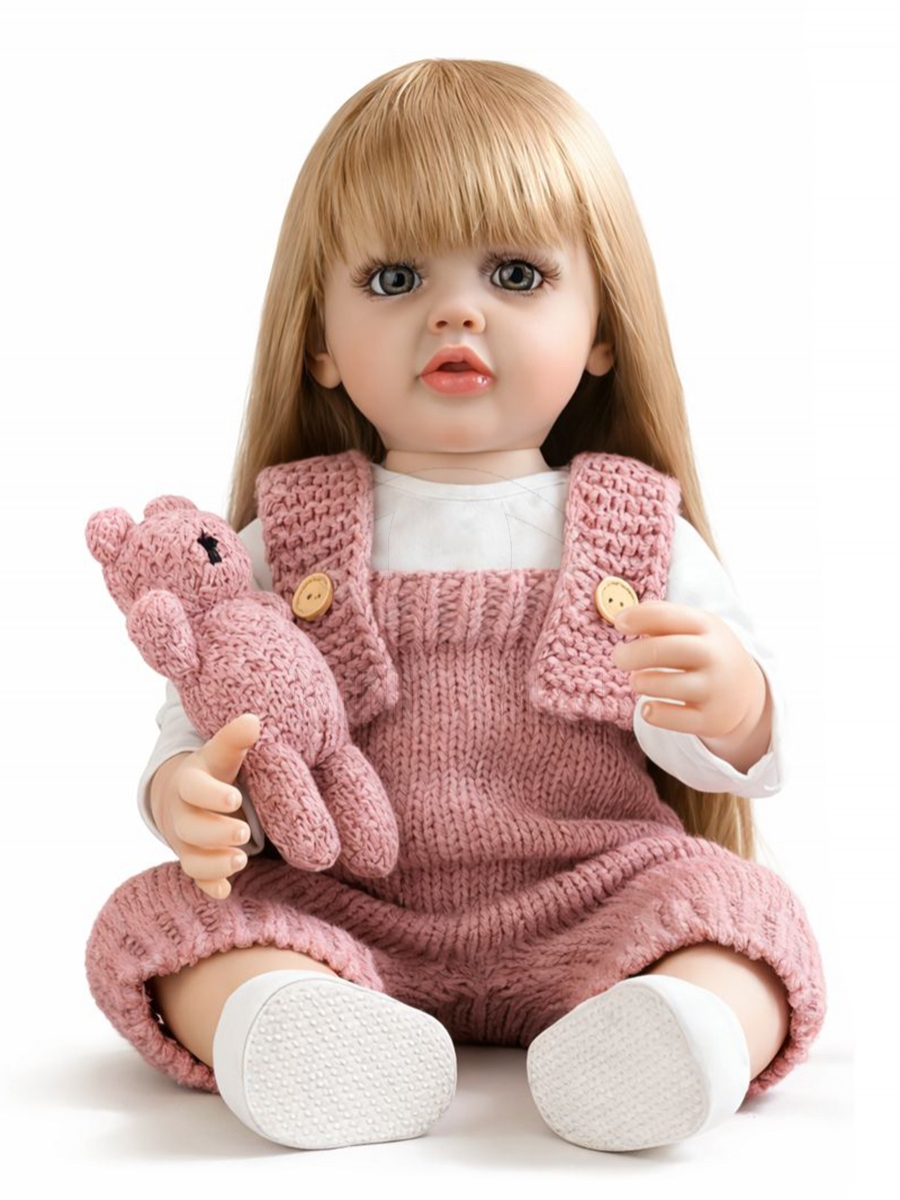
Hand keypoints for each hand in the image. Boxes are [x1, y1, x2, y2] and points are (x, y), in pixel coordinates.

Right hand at [150, 713, 260, 900]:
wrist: (184, 798)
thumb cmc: (212, 773)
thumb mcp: (221, 754)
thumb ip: (235, 740)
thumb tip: (252, 720)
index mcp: (190, 782)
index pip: (194, 788)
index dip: (211, 795)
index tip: (234, 798)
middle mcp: (183, 814)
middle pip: (191, 827)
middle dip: (215, 832)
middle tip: (243, 831)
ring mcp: (186, 841)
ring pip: (192, 857)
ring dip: (214, 862)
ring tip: (241, 859)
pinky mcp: (195, 861)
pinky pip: (198, 878)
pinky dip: (210, 885)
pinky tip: (226, 890)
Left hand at [610, 601, 766, 741]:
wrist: (746, 694)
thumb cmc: (706, 653)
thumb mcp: (695, 628)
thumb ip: (662, 620)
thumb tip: (623, 619)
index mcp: (708, 627)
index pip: (667, 616)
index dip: (637, 617)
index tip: (619, 623)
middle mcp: (715, 657)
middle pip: (663, 650)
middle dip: (632, 654)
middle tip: (619, 658)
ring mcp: (715, 690)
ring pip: (663, 685)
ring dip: (640, 682)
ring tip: (637, 682)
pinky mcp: (711, 720)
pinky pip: (669, 718)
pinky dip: (651, 712)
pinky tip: (649, 707)